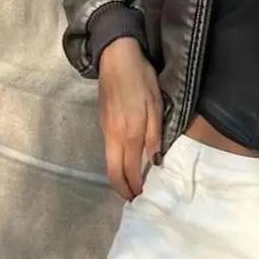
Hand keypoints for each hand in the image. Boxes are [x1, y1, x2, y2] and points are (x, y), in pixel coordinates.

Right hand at [98, 37, 162, 201]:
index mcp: (130, 132)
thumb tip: (154, 161)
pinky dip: (116, 164)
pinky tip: (128, 163)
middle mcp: (114, 136)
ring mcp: (106, 130)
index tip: (144, 199)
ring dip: (119, 177)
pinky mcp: (103, 123)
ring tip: (133, 185)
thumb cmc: (141, 78)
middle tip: (135, 200)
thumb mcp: (156, 103)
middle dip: (123, 189)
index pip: (129, 170)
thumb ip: (154, 133)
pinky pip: (108, 151)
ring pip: (109, 163)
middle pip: (113, 172)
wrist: (116, 59)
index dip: (136, 187)